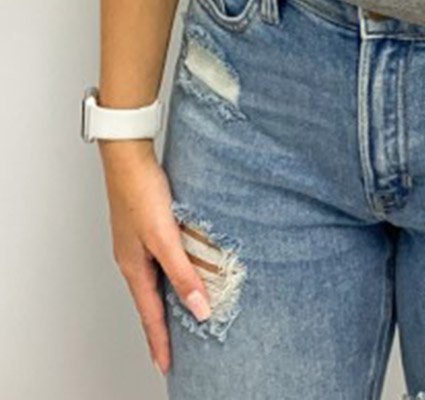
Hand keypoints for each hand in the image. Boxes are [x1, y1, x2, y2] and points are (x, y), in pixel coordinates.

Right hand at [100, 141, 211, 375]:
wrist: (129, 155)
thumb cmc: (141, 192)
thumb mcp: (165, 237)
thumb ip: (183, 273)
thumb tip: (199, 308)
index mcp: (134, 267)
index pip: (150, 314)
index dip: (160, 341)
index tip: (166, 366)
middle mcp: (133, 259)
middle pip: (150, 301)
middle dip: (161, 326)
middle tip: (172, 350)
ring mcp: (138, 243)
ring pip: (155, 280)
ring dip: (167, 299)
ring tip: (180, 316)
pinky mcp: (146, 226)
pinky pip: (160, 260)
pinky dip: (170, 273)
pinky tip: (182, 270)